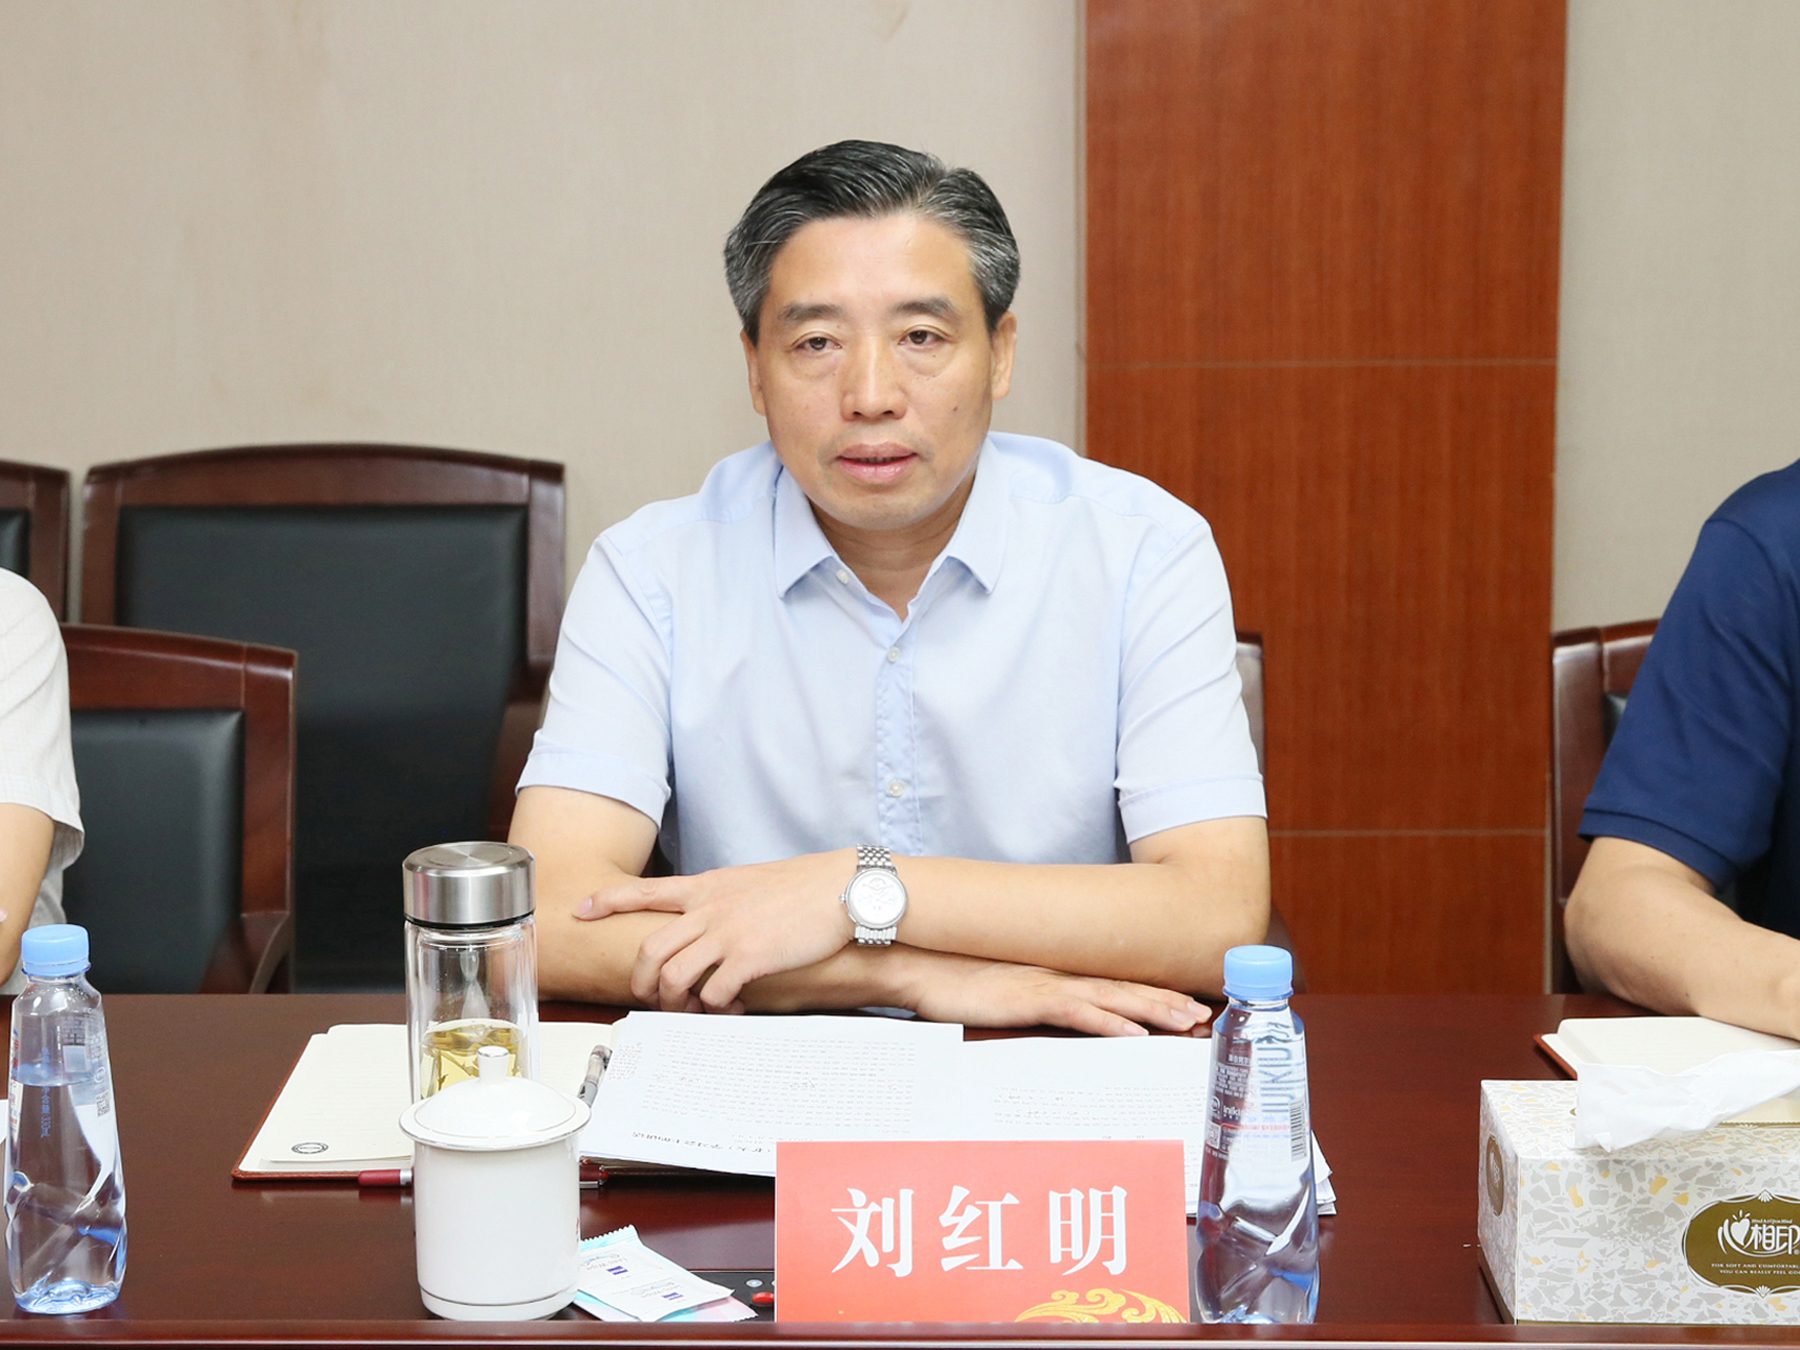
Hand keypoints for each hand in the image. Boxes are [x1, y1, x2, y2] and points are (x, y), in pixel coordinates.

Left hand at [575, 851, 856, 1010]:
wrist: (842, 887)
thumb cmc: (804, 886)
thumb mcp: (752, 881)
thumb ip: (723, 898)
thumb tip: (711, 917)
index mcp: (708, 886)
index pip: (646, 891)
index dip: (609, 900)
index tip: (582, 908)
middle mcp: (710, 908)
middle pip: (650, 947)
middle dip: (641, 979)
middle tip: (650, 996)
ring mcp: (727, 932)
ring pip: (674, 975)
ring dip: (675, 1002)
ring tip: (689, 1011)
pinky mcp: (749, 957)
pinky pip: (713, 992)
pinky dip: (713, 1009)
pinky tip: (727, 1010)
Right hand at [900, 949, 1211, 1036]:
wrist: (917, 963)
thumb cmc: (950, 979)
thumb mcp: (997, 994)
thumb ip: (1024, 1002)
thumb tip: (1042, 1018)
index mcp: (1052, 972)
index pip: (1111, 982)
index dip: (1150, 993)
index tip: (1183, 1006)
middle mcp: (1057, 973)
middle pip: (1124, 986)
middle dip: (1167, 1001)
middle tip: (1203, 1016)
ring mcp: (1046, 983)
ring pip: (1114, 997)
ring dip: (1154, 1010)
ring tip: (1187, 1022)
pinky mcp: (1029, 997)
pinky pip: (1080, 1012)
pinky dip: (1111, 1023)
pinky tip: (1136, 1035)